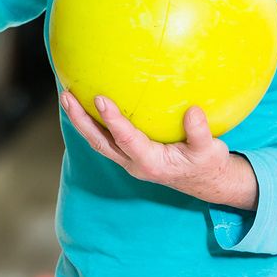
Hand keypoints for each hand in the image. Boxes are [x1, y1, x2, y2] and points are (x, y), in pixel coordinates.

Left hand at [59, 91, 257, 208]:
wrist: (203, 181)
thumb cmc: (206, 164)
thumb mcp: (210, 151)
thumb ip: (200, 133)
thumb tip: (192, 110)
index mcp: (151, 163)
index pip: (126, 140)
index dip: (113, 120)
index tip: (100, 98)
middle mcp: (134, 163)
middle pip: (100, 142)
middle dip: (81, 120)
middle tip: (66, 96)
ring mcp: (128, 160)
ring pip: (98, 140)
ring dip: (81, 120)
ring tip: (66, 97)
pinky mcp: (128, 154)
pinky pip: (105, 138)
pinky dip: (92, 122)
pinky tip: (85, 103)